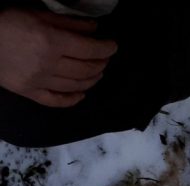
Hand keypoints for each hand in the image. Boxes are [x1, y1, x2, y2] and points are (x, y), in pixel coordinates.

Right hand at [0, 8, 116, 107]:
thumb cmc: (6, 22)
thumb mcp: (37, 15)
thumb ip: (68, 23)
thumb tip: (95, 29)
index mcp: (51, 42)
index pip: (90, 49)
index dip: (106, 48)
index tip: (113, 46)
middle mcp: (48, 64)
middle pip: (86, 69)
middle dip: (100, 63)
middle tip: (104, 58)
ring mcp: (38, 81)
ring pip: (76, 85)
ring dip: (92, 80)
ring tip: (97, 72)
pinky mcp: (29, 92)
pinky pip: (56, 101)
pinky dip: (73, 99)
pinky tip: (81, 94)